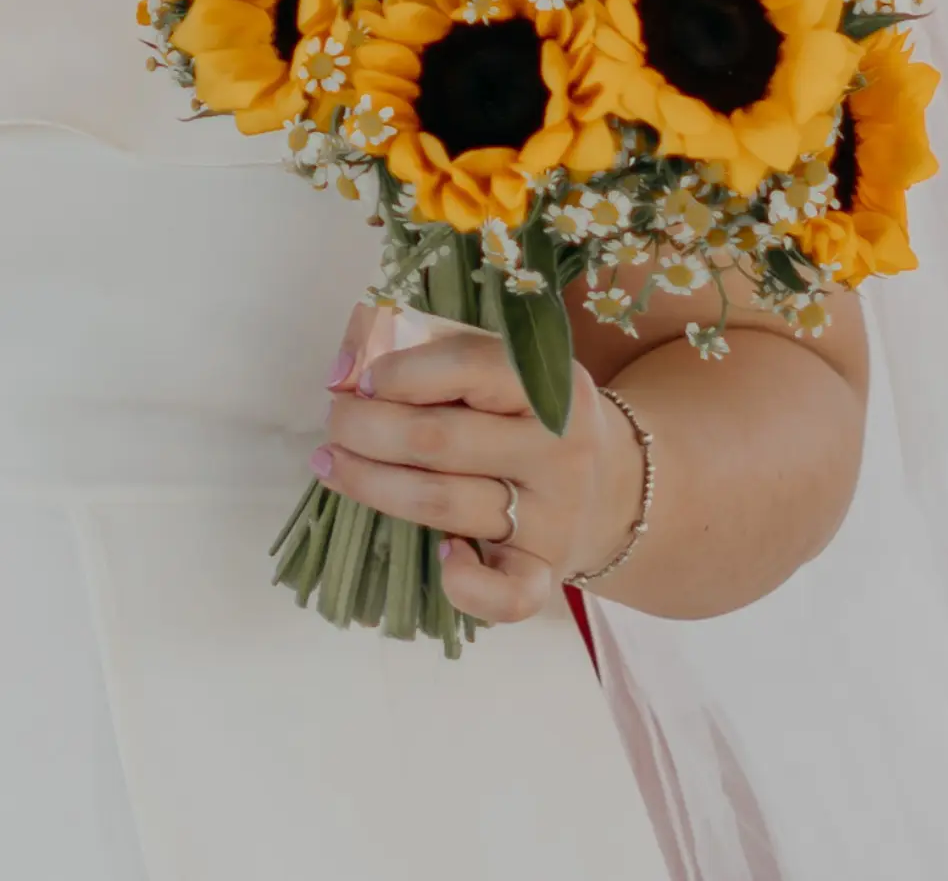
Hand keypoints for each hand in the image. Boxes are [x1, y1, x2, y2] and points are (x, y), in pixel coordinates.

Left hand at [314, 322, 643, 625]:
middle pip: (438, 439)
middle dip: (365, 427)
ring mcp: (555, 515)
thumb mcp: (502, 373)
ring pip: (443, 503)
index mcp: (551, 386)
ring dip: (371, 484)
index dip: (399, 372)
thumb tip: (343, 369)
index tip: (360, 379)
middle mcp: (559, 449)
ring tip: (333, 463)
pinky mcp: (546, 571)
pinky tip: (441, 555)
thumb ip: (433, 357)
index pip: (467, 368)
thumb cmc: (529, 418)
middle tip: (335, 421)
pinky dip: (466, 585)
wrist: (610, 486)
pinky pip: (506, 595)